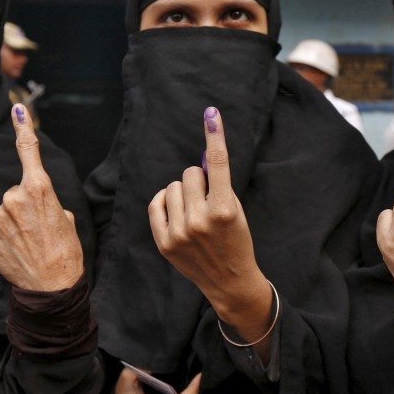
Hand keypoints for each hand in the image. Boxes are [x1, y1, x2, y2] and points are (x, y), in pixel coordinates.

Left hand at [0, 104, 83, 291]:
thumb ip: (48, 202)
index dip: (23, 127)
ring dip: (13, 226)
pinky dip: (2, 241)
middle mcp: (14, 198)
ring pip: (3, 214)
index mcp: (39, 189)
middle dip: (24, 208)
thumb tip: (36, 203)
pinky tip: (15, 252)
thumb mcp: (66, 219)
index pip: (29, 152)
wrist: (52, 287)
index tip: (18, 108)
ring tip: (28, 244)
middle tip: (39, 230)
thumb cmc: (66, 252)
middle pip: (15, 194)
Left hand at [148, 107, 273, 352]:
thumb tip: (204, 156)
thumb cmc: (236, 240)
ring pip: (173, 186)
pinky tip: (178, 214)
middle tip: (208, 199)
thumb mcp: (237, 211)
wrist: (229, 280)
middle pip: (190, 173)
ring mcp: (180, 232)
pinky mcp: (164, 242)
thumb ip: (220, 185)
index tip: (211, 113)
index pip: (219, 164)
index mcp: (225, 210)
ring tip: (195, 212)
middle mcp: (201, 220)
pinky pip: (157, 202)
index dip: (215, 135)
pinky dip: (166, 202)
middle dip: (199, 180)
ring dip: (183, 193)